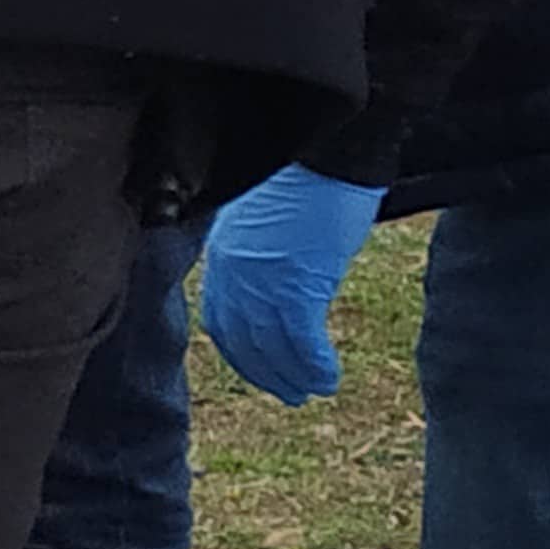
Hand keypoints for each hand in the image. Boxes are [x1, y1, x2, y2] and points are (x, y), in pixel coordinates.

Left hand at [198, 170, 391, 404]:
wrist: (327, 154)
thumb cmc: (304, 176)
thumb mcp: (262, 217)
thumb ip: (255, 252)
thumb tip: (269, 277)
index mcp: (223, 255)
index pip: (221, 320)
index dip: (240, 352)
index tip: (259, 369)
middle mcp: (234, 274)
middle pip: (244, 341)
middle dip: (266, 373)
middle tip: (290, 394)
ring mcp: (264, 283)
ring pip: (273, 348)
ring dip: (294, 376)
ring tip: (315, 390)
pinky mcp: (298, 286)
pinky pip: (303, 342)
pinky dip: (315, 365)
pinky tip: (328, 377)